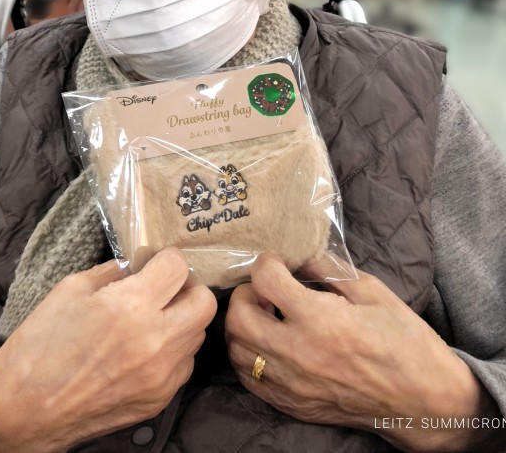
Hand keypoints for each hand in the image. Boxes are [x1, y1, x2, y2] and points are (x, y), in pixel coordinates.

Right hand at [0, 248, 216, 452]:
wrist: (21, 412)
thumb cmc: (39, 344)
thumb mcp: (71, 289)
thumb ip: (112, 272)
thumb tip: (137, 266)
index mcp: (130, 306)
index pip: (178, 267)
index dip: (166, 260)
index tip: (155, 263)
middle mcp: (155, 341)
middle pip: (204, 302)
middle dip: (188, 288)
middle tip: (165, 288)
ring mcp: (161, 375)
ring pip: (198, 334)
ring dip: (181, 320)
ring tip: (153, 319)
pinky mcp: (159, 400)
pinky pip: (183, 364)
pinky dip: (172, 351)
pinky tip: (144, 349)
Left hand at [226, 255, 500, 452]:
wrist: (424, 403)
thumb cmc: (406, 343)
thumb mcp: (373, 291)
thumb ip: (330, 269)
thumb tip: (300, 256)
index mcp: (321, 320)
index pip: (265, 279)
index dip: (268, 262)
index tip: (280, 262)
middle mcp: (298, 353)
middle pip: (238, 316)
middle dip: (245, 293)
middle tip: (266, 289)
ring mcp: (291, 384)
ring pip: (236, 350)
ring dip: (244, 325)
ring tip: (267, 316)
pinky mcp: (292, 406)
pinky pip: (249, 379)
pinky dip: (250, 357)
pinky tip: (269, 345)